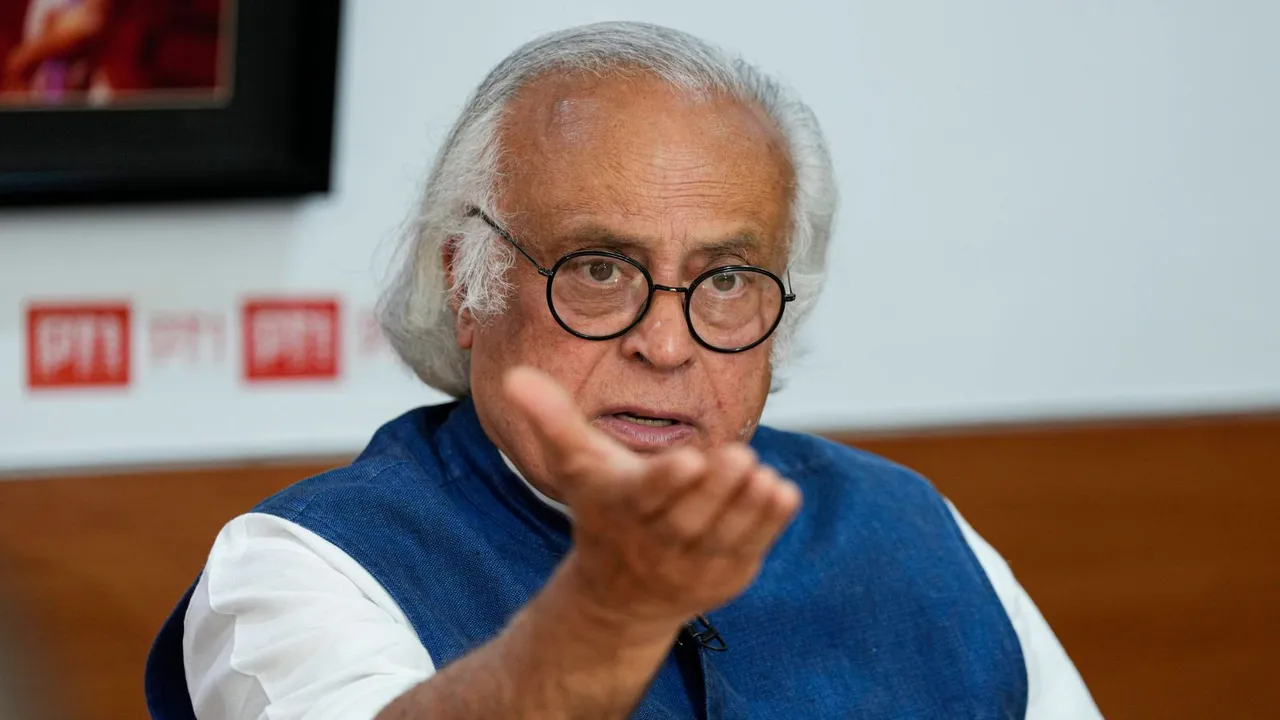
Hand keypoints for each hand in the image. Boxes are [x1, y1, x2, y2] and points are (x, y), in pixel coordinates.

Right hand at [503, 367, 800, 629]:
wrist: (619, 596)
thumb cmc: (603, 512)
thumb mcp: (578, 466)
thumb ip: (553, 419)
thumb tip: (516, 374)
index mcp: (623, 508)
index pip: (647, 494)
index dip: (668, 481)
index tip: (689, 458)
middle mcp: (657, 541)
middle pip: (690, 516)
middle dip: (716, 488)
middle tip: (743, 456)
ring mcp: (693, 563)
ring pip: (724, 534)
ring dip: (747, 506)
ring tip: (765, 475)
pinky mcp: (725, 575)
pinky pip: (751, 548)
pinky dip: (768, 525)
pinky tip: (782, 494)